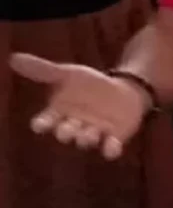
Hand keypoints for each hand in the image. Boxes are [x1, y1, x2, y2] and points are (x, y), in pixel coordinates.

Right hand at [8, 54, 150, 159]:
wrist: (123, 91)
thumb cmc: (90, 85)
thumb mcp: (69, 74)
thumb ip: (43, 70)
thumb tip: (14, 58)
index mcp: (59, 113)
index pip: (45, 121)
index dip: (42, 124)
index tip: (40, 125)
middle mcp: (73, 126)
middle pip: (65, 132)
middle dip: (65, 132)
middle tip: (66, 130)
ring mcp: (93, 133)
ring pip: (86, 139)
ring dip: (86, 137)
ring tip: (90, 133)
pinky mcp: (113, 138)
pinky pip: (110, 147)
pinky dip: (110, 148)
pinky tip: (111, 146)